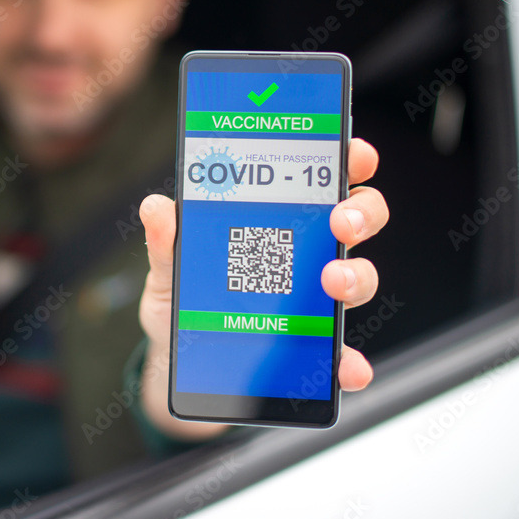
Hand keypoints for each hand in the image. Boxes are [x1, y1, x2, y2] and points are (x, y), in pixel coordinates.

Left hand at [136, 138, 388, 437]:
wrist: (176, 360)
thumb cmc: (181, 299)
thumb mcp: (167, 268)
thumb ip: (166, 240)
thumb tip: (157, 208)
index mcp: (276, 219)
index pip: (321, 179)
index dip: (348, 160)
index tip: (355, 153)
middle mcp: (305, 253)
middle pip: (356, 219)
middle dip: (361, 212)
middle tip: (341, 220)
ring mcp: (314, 300)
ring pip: (358, 277)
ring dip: (355, 277)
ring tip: (333, 283)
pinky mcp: (312, 346)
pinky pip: (340, 352)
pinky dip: (349, 360)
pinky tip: (347, 365)